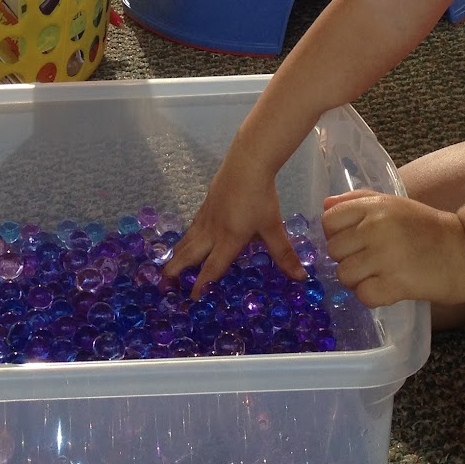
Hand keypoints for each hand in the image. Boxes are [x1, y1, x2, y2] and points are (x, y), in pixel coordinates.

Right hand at [164, 157, 305, 298]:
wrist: (246, 164)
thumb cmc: (260, 197)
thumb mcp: (273, 227)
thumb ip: (284, 254)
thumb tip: (301, 277)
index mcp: (228, 240)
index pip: (212, 268)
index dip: (202, 285)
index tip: (192, 299)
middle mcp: (212, 231)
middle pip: (189, 255)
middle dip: (175, 271)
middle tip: (164, 285)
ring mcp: (206, 217)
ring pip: (187, 240)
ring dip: (177, 255)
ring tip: (168, 267)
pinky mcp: (206, 205)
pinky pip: (191, 228)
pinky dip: (184, 239)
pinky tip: (186, 239)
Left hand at [321, 190, 464, 307]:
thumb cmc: (428, 229)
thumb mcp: (394, 204)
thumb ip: (358, 201)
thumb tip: (325, 206)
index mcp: (375, 206)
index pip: (329, 220)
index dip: (336, 235)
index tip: (353, 242)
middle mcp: (376, 227)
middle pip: (334, 250)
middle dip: (348, 259)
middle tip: (370, 262)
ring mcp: (386, 255)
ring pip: (345, 275)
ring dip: (358, 281)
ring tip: (379, 276)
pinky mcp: (398, 283)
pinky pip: (363, 295)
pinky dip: (372, 297)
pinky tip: (388, 289)